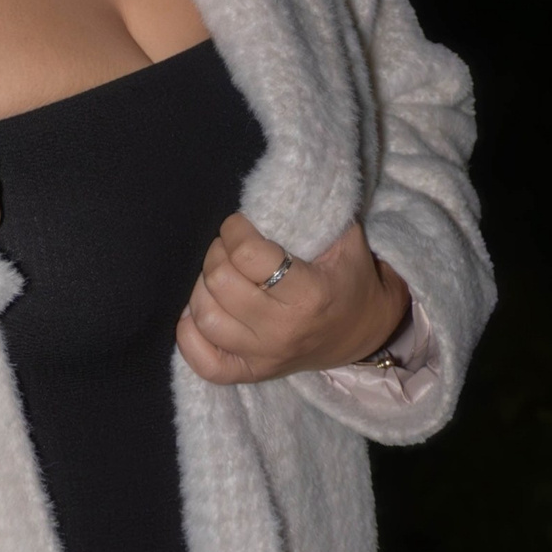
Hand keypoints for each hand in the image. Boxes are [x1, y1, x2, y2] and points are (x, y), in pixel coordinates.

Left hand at [176, 212, 407, 384]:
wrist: (362, 333)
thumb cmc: (349, 278)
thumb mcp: (346, 238)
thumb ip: (316, 209)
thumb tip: (277, 176)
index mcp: (309, 294)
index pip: (248, 255)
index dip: (235, 230)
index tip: (240, 224)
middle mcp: (283, 330)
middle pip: (220, 283)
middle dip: (218, 253)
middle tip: (230, 247)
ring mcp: (264, 357)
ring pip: (205, 317)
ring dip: (203, 286)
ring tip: (220, 274)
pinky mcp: (250, 374)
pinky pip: (202, 361)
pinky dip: (190, 334)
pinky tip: (203, 310)